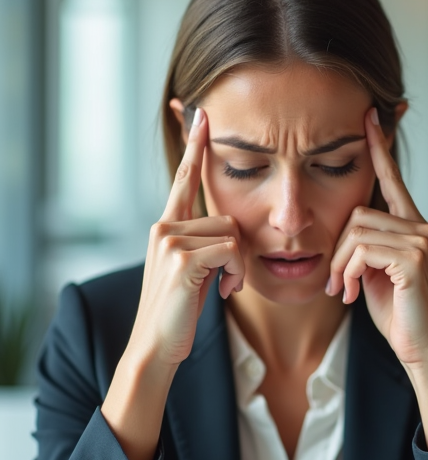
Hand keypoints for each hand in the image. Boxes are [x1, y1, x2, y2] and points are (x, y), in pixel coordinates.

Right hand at [128, 107, 243, 369]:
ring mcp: (170, 239)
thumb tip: (230, 234)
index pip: (184, 178)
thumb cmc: (179, 312)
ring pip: (233, 233)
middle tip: (229, 281)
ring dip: (240, 266)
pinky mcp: (182, 257)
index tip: (203, 114)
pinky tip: (225, 292)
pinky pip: (232, 250)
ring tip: (224, 288)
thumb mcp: (193, 270)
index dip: (195, 146)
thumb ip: (204, 244)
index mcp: (166, 225)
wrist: (156, 345)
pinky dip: (238, 273)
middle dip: (239, 252)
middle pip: (228, 216)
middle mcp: (164, 225)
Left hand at [326, 107, 427, 371]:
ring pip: (355, 232)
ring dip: (339, 266)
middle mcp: (421, 225)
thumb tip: (345, 228)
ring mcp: (420, 239)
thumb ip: (364, 243)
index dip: (378, 147)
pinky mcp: (412, 257)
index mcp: (411, 224)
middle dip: (337, 251)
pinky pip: (360, 250)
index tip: (369, 115)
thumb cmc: (394, 311)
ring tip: (343, 290)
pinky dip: (347, 273)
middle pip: (357, 214)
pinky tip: (352, 294)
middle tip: (335, 283)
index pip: (391, 178)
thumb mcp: (372, 269)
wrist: (419, 346)